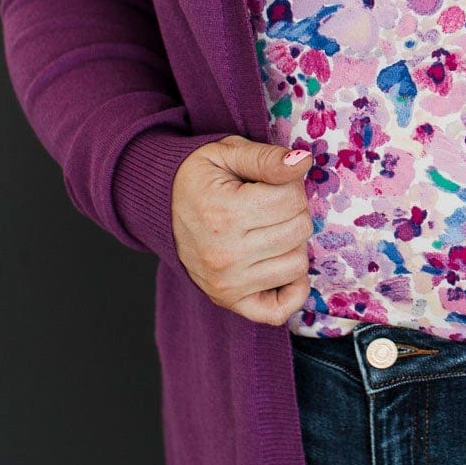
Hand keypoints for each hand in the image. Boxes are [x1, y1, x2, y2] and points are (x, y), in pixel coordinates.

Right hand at [169, 135, 314, 322]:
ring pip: (297, 264)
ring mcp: (226, 283)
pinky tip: (280, 265)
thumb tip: (303, 162)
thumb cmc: (200, 178)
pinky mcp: (227, 300)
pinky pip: (279, 310)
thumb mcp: (228, 153)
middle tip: (271, 205)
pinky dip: (291, 290)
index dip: (290, 184)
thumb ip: (266, 158)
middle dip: (294, 211)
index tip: (271, 183)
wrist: (162, 207)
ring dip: (292, 244)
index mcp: (224, 212)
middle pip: (299, 230)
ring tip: (269, 230)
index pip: (293, 198)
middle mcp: (224, 254)